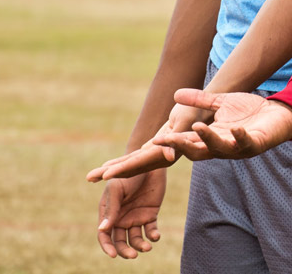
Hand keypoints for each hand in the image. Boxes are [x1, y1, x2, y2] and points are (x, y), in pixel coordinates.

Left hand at [86, 100, 213, 180]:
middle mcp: (158, 157)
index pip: (139, 163)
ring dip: (111, 170)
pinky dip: (120, 163)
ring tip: (91, 177)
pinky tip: (107, 166)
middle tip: (89, 178)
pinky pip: (134, 158)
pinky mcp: (153, 149)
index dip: (121, 169)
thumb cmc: (196, 114)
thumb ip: (178, 140)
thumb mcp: (186, 123)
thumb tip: (169, 157)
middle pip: (129, 167)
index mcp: (164, 153)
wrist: (202, 113)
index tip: (105, 176)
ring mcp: (155, 155)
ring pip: (129, 164)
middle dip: (109, 172)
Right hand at [95, 169, 165, 258]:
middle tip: (133, 255)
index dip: (108, 246)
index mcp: (109, 212)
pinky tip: (155, 235)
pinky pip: (150, 230)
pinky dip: (153, 236)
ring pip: (135, 239)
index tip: (114, 254)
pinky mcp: (150, 214)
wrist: (150, 161)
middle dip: (125, 251)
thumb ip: (111, 208)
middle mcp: (121, 218)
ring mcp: (135, 217)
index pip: (104, 235)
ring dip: (140, 246)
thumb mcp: (117, 188)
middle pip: (120, 241)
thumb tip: (103, 230)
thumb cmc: (128, 172)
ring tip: (147, 247)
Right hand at [155, 89, 291, 160]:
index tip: (155, 140)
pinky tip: (235, 128)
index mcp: (212, 137)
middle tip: (168, 139)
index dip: (172, 142)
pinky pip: (247, 143)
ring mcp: (239, 147)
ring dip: (209, 139)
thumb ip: (200, 101)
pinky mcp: (256, 143)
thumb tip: (175, 93)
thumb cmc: (248, 111)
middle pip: (198, 151)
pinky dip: (240, 136)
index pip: (187, 142)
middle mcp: (223, 146)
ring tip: (199, 128)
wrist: (277, 113)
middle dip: (183, 145)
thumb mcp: (221, 103)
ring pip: (220, 148)